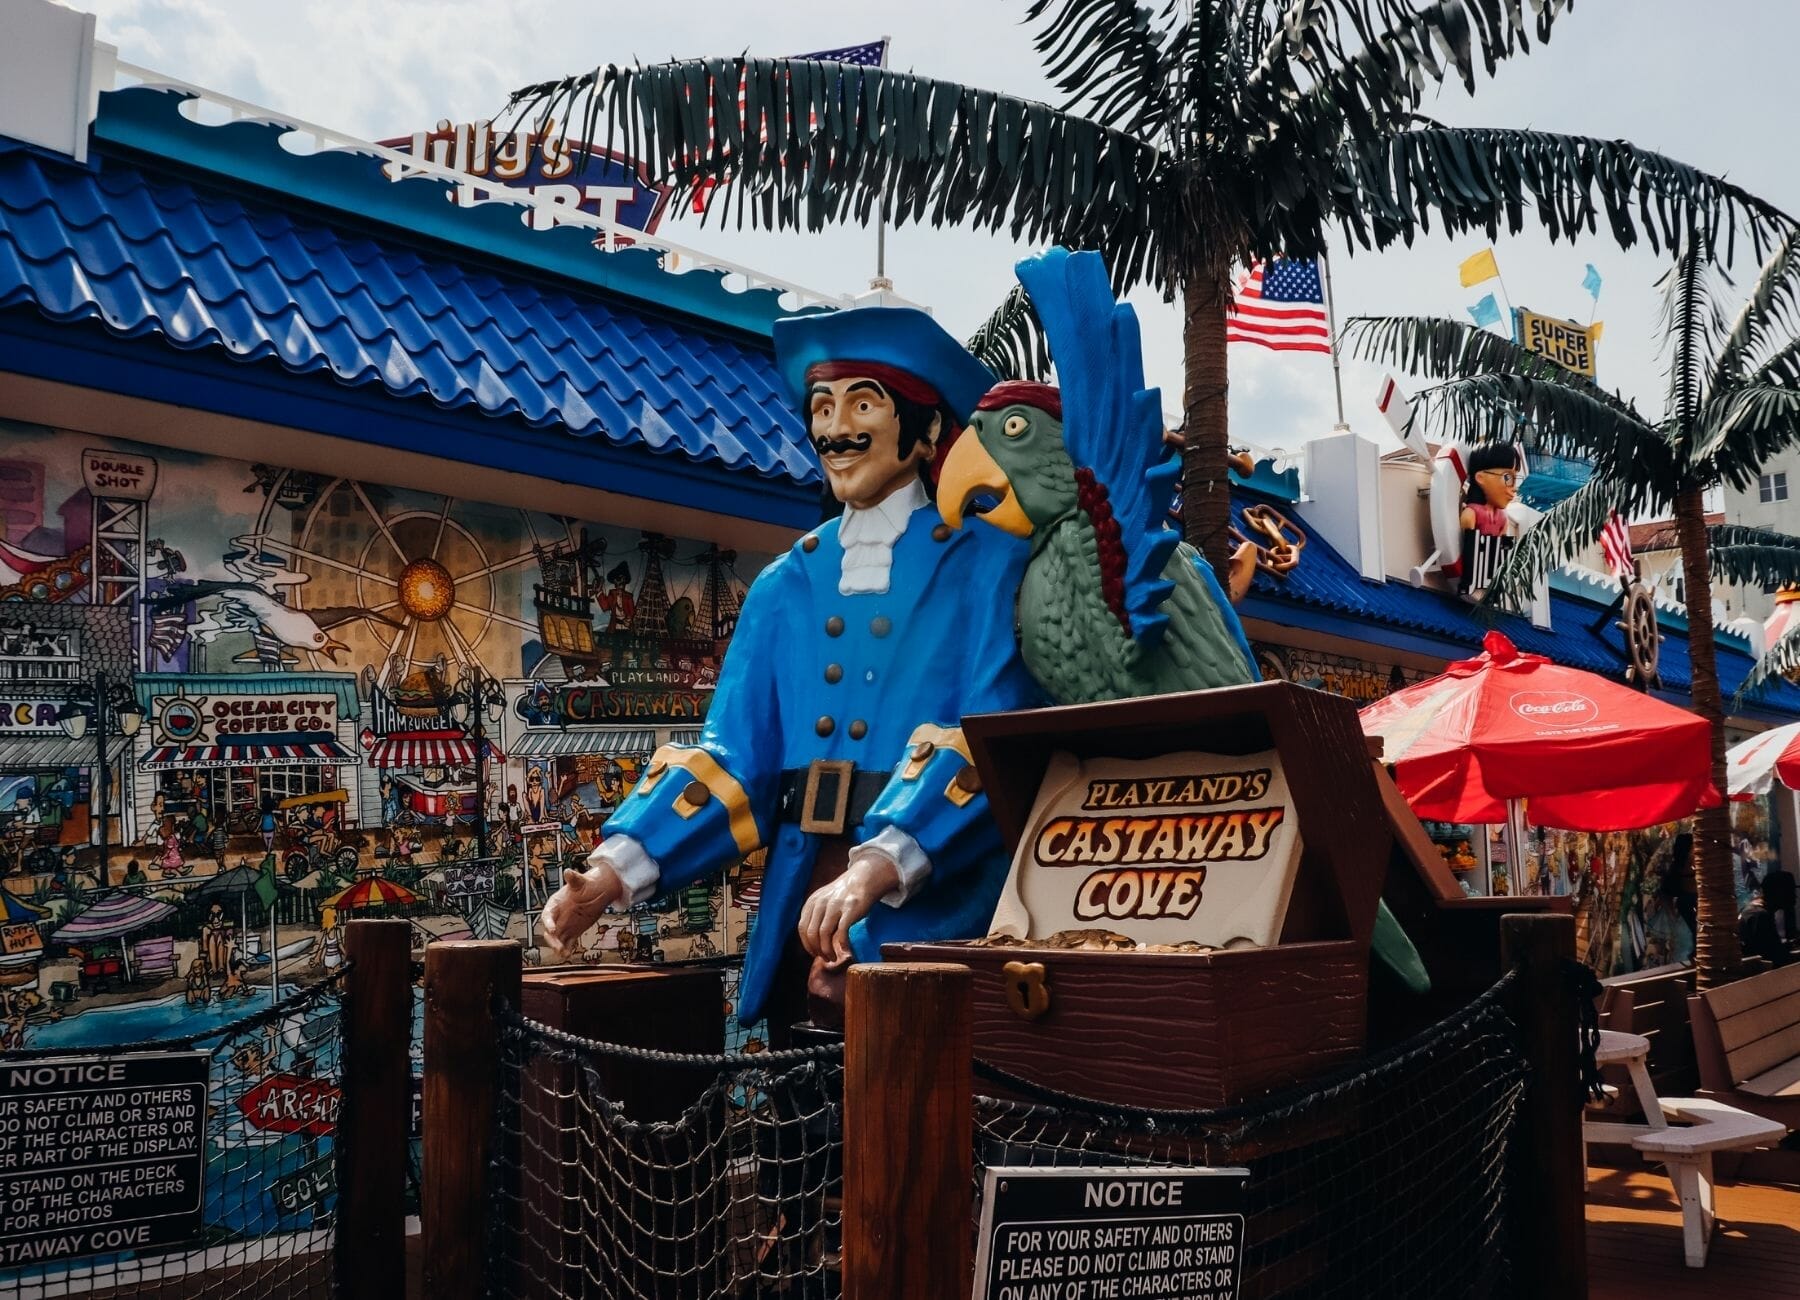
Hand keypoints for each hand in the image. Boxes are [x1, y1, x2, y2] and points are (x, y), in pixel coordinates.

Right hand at [540, 859, 623, 953]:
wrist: (598, 891)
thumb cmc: (587, 884)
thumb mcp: (580, 881)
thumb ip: (574, 879)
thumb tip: (568, 872)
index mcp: (555, 904)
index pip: (547, 915)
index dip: (548, 923)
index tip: (552, 930)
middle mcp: (558, 916)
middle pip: (550, 930)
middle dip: (552, 939)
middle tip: (558, 946)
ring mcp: (565, 924)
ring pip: (558, 938)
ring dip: (558, 946)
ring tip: (563, 953)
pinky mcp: (573, 931)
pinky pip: (568, 942)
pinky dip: (567, 948)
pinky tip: (569, 954)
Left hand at [798, 852, 900, 968]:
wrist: (863, 879)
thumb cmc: (843, 895)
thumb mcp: (824, 900)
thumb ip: (815, 916)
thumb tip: (811, 942)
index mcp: (812, 902)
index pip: (802, 928)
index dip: (807, 944)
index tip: (815, 953)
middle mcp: (821, 903)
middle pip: (812, 933)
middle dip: (817, 950)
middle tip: (825, 958)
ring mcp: (835, 905)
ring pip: (823, 934)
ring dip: (827, 950)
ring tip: (833, 957)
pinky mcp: (850, 909)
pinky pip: (841, 931)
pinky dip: (842, 944)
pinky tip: (845, 950)